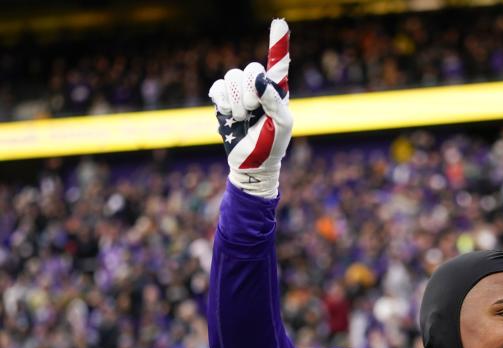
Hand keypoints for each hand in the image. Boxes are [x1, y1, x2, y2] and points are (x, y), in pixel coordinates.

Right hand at [208, 19, 292, 198]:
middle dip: (250, 92)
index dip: (278, 42)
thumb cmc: (272, 146)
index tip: (280, 22)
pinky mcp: (223, 102)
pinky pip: (217, 88)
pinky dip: (223, 101)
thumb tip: (258, 79)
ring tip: (243, 118)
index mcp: (277, 92)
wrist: (252, 165)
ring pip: (232, 77)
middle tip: (254, 111)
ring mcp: (239, 94)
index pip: (278, 63)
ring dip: (237, 101)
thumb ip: (273, 100)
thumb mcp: (281, 124)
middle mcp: (258, 88)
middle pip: (250, 69)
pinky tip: (230, 114)